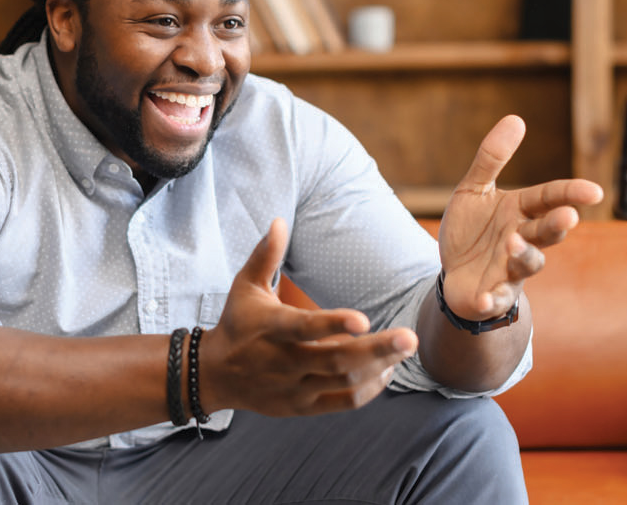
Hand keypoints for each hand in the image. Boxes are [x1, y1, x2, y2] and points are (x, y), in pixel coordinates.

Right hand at [200, 218, 418, 416]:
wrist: (215, 374)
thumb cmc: (237, 322)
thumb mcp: (244, 286)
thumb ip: (266, 255)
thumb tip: (279, 220)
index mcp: (270, 328)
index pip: (304, 328)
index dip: (334, 324)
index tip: (365, 319)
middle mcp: (283, 361)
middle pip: (336, 359)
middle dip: (377, 350)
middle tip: (411, 337)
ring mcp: (293, 386)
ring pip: (343, 381)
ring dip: (378, 367)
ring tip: (403, 349)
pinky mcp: (301, 406)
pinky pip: (342, 402)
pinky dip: (368, 389)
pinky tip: (385, 371)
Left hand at [438, 115, 603, 320]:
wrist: (453, 274)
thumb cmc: (470, 230)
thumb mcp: (473, 190)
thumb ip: (491, 158)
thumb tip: (516, 118)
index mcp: (520, 211)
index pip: (550, 198)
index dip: (570, 193)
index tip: (593, 191)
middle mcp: (522, 239)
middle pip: (546, 231)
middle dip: (557, 225)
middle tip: (568, 217)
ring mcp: (511, 269)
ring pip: (528, 263)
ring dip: (523, 254)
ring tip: (512, 243)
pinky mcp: (493, 294)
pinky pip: (496, 298)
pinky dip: (491, 299)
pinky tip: (483, 297)